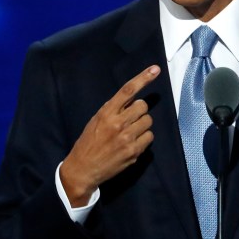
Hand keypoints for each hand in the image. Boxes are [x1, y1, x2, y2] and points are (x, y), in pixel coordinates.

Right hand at [60, 65, 160, 206]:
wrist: (83, 169)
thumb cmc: (89, 142)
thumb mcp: (96, 120)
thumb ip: (114, 110)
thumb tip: (134, 101)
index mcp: (106, 113)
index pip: (127, 90)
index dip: (143, 78)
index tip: (155, 69)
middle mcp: (118, 124)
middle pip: (143, 106)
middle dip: (139, 111)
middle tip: (129, 119)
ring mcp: (127, 138)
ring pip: (148, 121)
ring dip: (142, 125)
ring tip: (130, 132)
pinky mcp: (134, 152)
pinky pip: (149, 137)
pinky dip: (144, 138)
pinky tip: (132, 143)